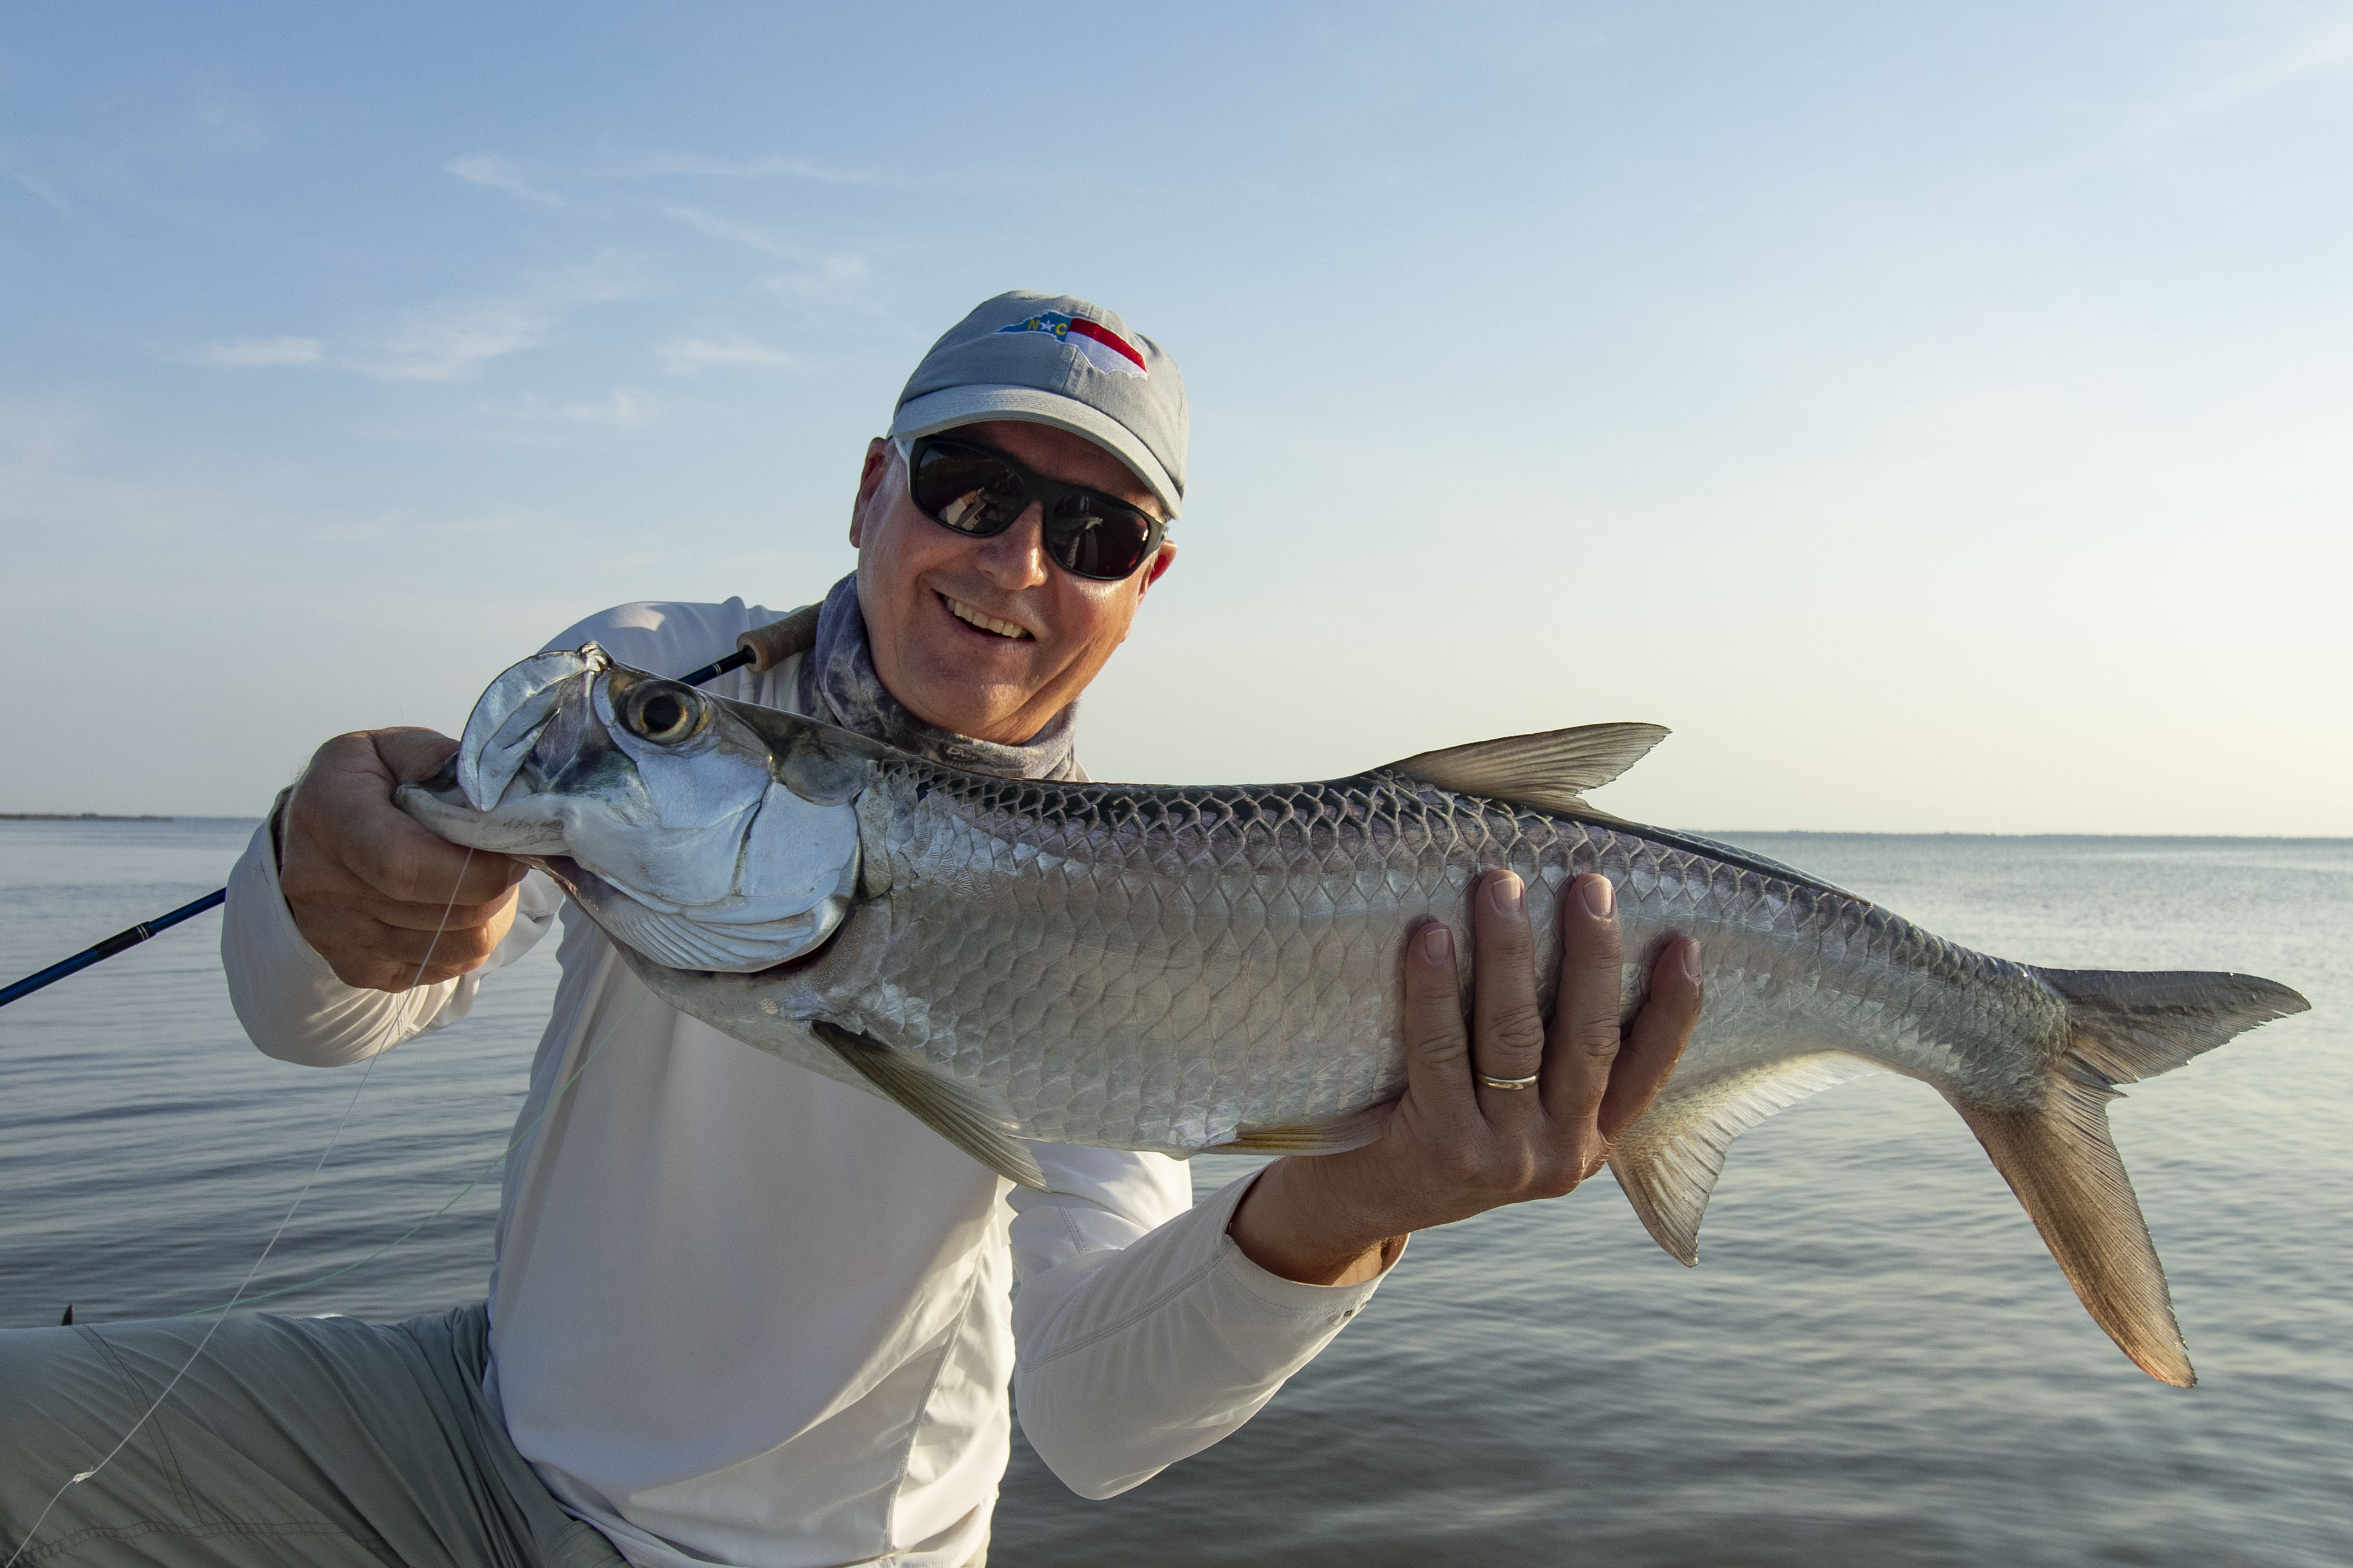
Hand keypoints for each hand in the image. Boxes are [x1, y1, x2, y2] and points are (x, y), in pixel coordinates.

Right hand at [277, 728, 527, 991]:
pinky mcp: (355, 967)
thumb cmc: (367, 784)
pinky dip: (464, 943)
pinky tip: (454, 908)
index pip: (406, 866)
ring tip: (482, 882)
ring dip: (487, 918)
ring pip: (452, 948)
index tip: (514, 853)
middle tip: (509, 863)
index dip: (475, 869)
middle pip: (440, 913)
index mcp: (327, 813)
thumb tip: (490, 795)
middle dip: (496, 891)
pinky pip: (440, 971)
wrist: (311, 831)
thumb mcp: (393, 749)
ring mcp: (333, 933)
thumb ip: (439, 760)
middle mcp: (318, 882)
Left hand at [1228, 869, 1700, 1285]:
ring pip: (1516, 1037)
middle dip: (1593, 954)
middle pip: (1588, 1039)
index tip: (1685, 944)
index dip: (1674, 1008)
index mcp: (1591, 1139)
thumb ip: (1547, 1054)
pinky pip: (1441, 1050)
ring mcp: (1503, 1157)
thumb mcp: (1512, 1108)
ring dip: (1509, 951)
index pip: (1648, 1069)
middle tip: (1589, 882)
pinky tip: (1431, 936)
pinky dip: (1435, 988)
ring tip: (1501, 884)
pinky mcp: (1442, 1149)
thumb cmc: (1440, 1126)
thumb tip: (1563, 931)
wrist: (1360, 1205)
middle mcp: (1559, 1153)